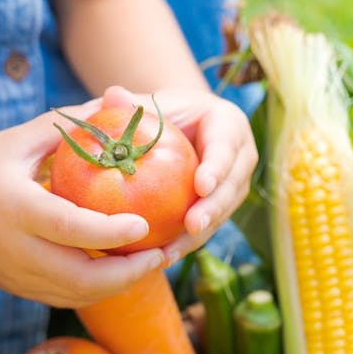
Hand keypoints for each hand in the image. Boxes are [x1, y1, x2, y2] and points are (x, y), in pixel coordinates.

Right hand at [0, 101, 166, 307]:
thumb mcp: (15, 141)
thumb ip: (65, 126)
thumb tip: (114, 103)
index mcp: (15, 210)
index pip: (69, 229)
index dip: (110, 233)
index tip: (146, 225)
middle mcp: (15, 250)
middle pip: (80, 279)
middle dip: (128, 273)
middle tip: (162, 253)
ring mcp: (15, 275)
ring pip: (76, 295)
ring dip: (118, 285)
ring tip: (151, 262)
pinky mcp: (16, 288)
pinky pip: (64, 297)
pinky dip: (97, 288)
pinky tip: (121, 270)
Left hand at [98, 85, 258, 264]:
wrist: (177, 128)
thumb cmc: (164, 112)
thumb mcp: (151, 104)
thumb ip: (132, 104)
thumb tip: (112, 95)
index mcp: (229, 125)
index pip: (226, 146)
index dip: (217, 167)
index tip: (201, 186)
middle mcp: (240, 157)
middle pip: (231, 186)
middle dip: (214, 208)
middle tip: (192, 226)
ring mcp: (233, 185)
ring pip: (222, 213)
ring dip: (199, 235)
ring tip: (172, 251)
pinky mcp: (221, 207)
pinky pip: (206, 227)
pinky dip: (185, 243)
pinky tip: (162, 258)